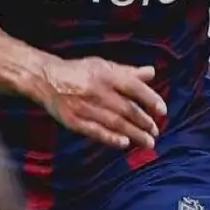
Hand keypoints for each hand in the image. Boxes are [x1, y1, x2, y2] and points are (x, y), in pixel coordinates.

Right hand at [36, 57, 166, 148]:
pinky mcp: (74, 120)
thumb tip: (151, 72)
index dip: (150, 99)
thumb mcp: (103, 66)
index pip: (134, 87)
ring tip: (148, 142)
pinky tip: (124, 143)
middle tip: (156, 131)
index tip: (162, 111)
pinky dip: (111, 138)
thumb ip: (127, 71)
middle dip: (144, 122)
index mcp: (105, 75)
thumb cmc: (79, 71)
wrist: (46, 78)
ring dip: (134, 133)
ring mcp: (84, 107)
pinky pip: (96, 131)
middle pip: (126, 109)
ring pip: (115, 122)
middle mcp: (96, 90)